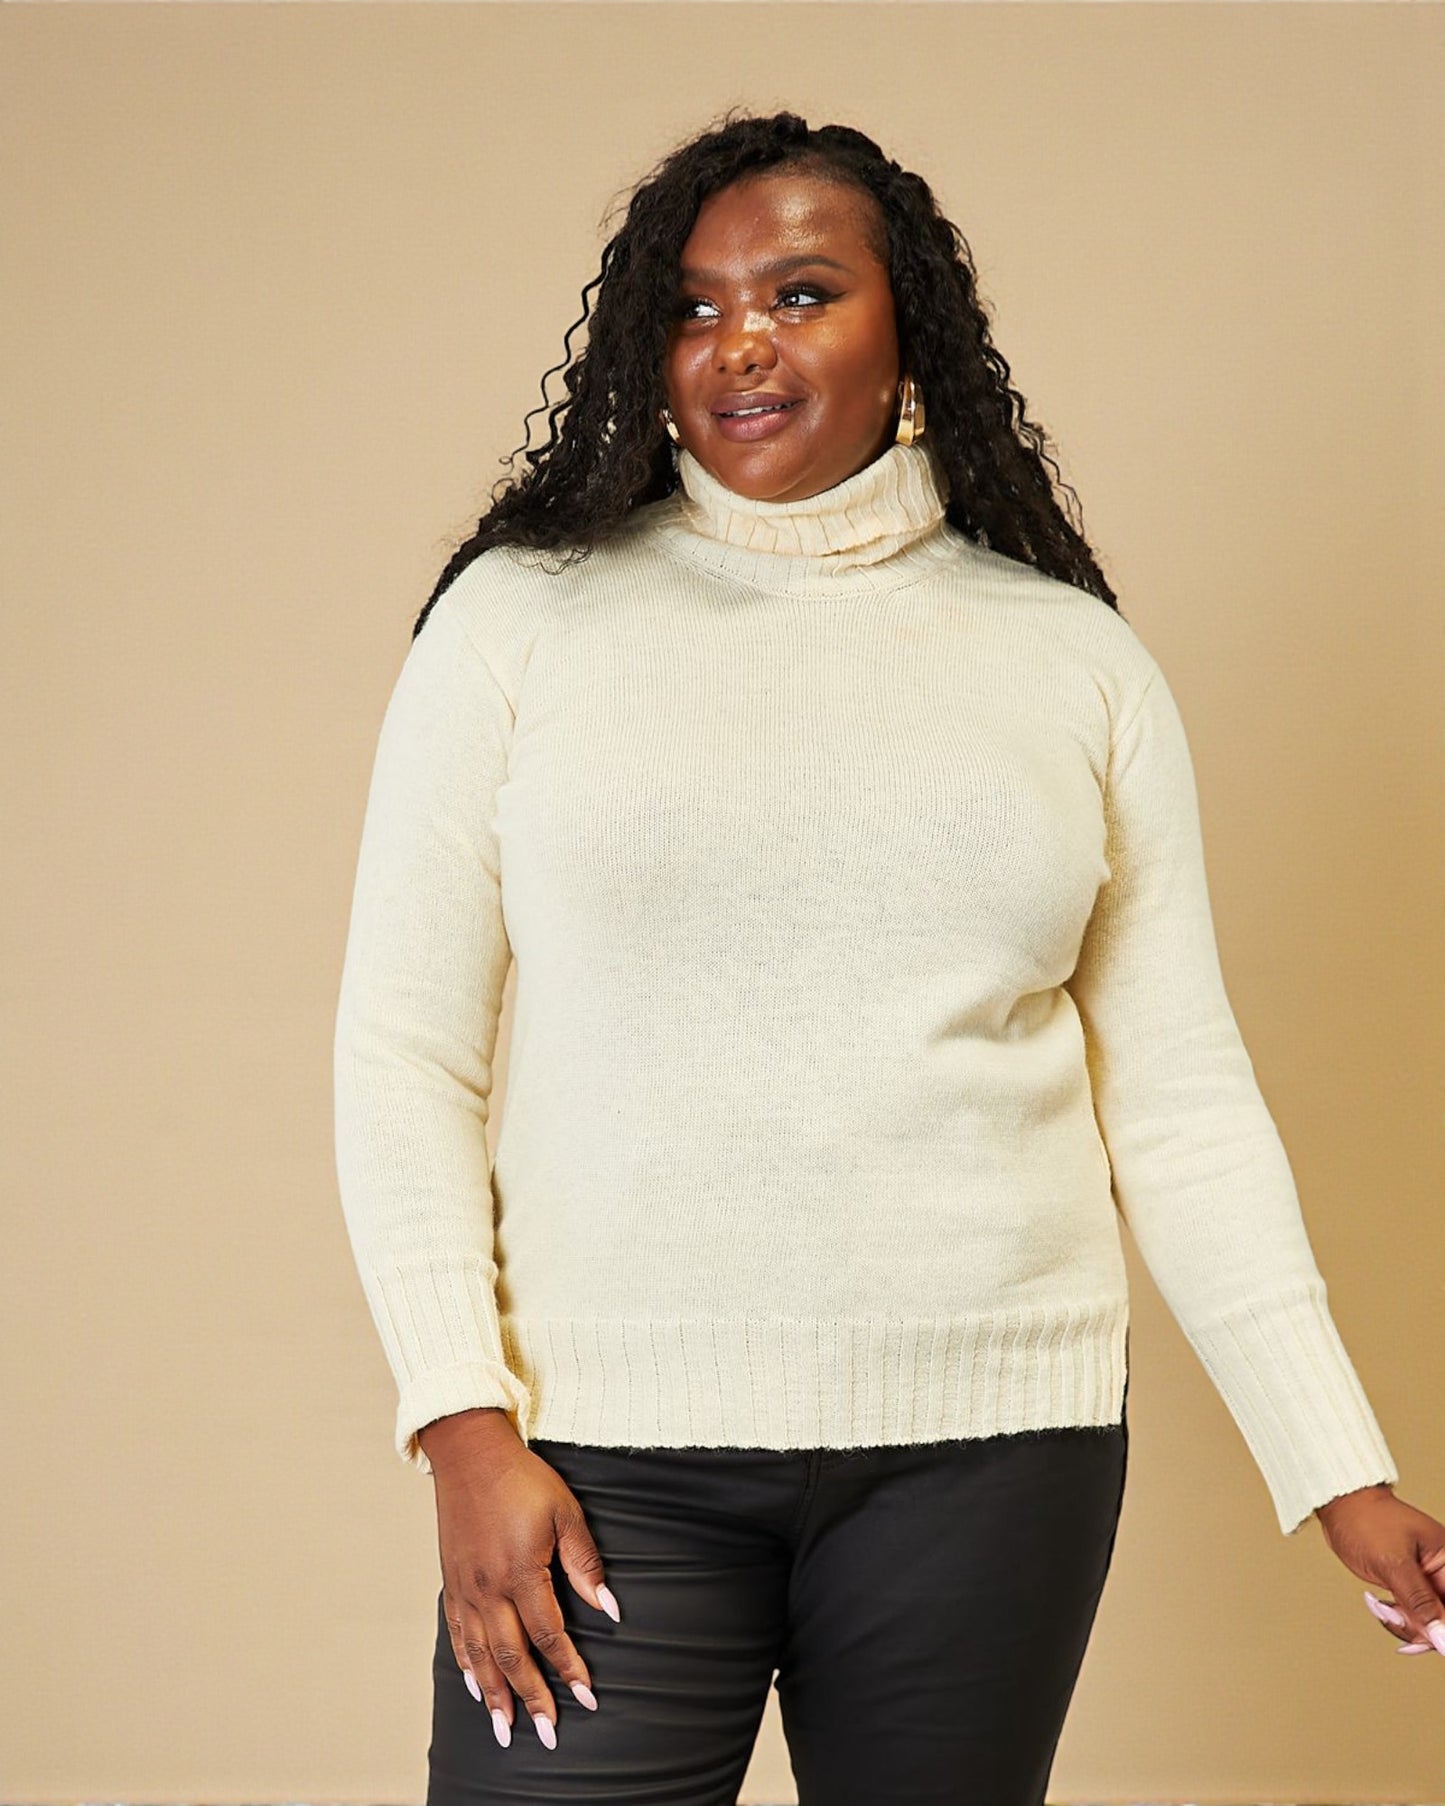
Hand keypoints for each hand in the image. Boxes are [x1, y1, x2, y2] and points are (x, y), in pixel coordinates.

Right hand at [419, 1408, 620, 1747]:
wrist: (470, 1453)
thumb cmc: (522, 1480)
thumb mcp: (565, 1513)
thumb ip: (585, 1564)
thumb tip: (610, 1609)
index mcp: (521, 1572)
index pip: (549, 1635)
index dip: (568, 1668)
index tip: (586, 1697)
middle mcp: (489, 1588)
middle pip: (511, 1656)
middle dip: (530, 1699)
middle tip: (546, 1735)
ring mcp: (466, 1587)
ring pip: (480, 1655)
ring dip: (494, 1695)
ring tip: (505, 1729)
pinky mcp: (452, 1580)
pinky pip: (457, 1634)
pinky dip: (466, 1664)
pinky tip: (474, 1685)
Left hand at [1313, 1482, 1444, 1656]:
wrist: (1339, 1507)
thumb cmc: (1365, 1521)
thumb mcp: (1393, 1564)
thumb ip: (1420, 1603)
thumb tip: (1443, 1639)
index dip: (1443, 1631)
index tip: (1425, 1641)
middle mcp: (1441, 1572)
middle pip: (1443, 1621)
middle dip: (1418, 1626)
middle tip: (1391, 1613)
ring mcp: (1425, 1581)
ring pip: (1426, 1623)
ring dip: (1401, 1621)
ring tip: (1380, 1605)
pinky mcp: (1409, 1586)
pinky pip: (1411, 1615)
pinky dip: (1394, 1615)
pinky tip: (1378, 1603)